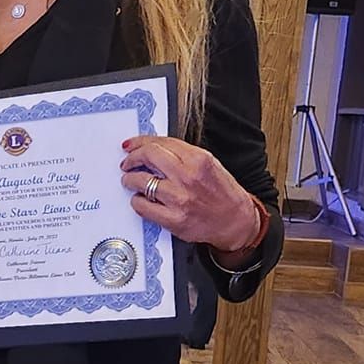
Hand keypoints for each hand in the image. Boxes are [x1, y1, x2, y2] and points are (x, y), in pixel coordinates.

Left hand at [121, 135, 259, 256]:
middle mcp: (188, 177)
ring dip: (130, 180)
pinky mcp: (174, 220)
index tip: (131, 145)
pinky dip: (137, 201)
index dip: (140, 142)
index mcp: (199, 159)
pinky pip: (142, 206)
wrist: (235, 221)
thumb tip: (153, 150)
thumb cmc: (223, 193)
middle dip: (132, 158)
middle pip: (148, 156)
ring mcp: (180, 199)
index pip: (161, 143)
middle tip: (127, 163)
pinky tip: (141, 200)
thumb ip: (182, 155)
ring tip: (130, 181)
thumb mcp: (209, 164)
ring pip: (141, 181)